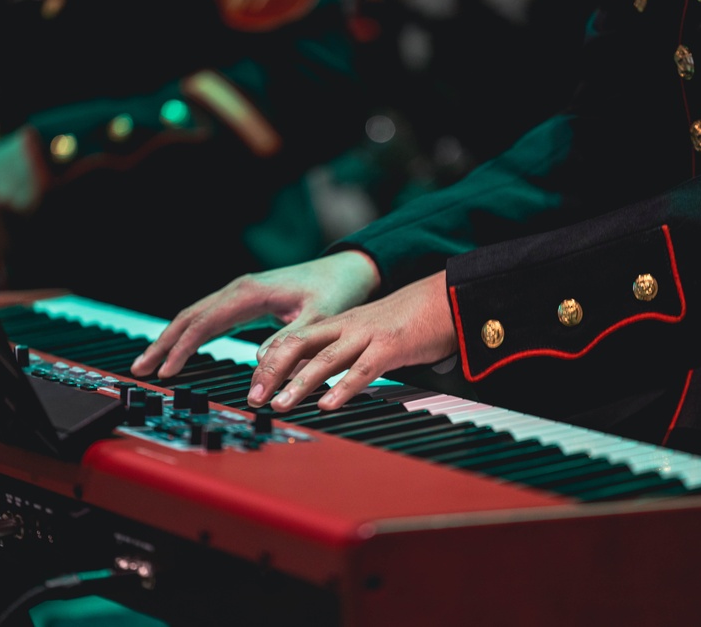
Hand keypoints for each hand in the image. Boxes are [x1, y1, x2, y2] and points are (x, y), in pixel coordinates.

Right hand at [130, 250, 379, 380]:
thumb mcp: (317, 320)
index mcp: (249, 292)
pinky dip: (189, 334)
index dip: (181, 349)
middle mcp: (238, 289)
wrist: (348, 270)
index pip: (203, 323)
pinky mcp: (246, 301)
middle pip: (189, 316)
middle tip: (139, 369)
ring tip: (149, 363)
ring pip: (195, 315)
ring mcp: (239, 293)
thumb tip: (258, 368)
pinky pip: (209, 317)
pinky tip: (179, 349)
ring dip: (171, 338)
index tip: (165, 372)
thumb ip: (289, 345)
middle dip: (162, 343)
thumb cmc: (335, 292)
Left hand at [251, 270, 457, 411]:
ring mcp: (368, 334)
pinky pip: (364, 369)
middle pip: (298, 345)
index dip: (269, 361)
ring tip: (279, 404)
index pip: (294, 339)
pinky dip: (343, 388)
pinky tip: (328, 404)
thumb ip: (346, 351)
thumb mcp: (369, 332)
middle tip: (253, 397)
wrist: (448, 296)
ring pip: (325, 359)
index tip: (253, 383)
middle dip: (271, 372)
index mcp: (340, 323)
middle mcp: (348, 325)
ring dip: (299, 384)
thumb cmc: (412, 319)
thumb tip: (323, 377)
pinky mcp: (392, 346)